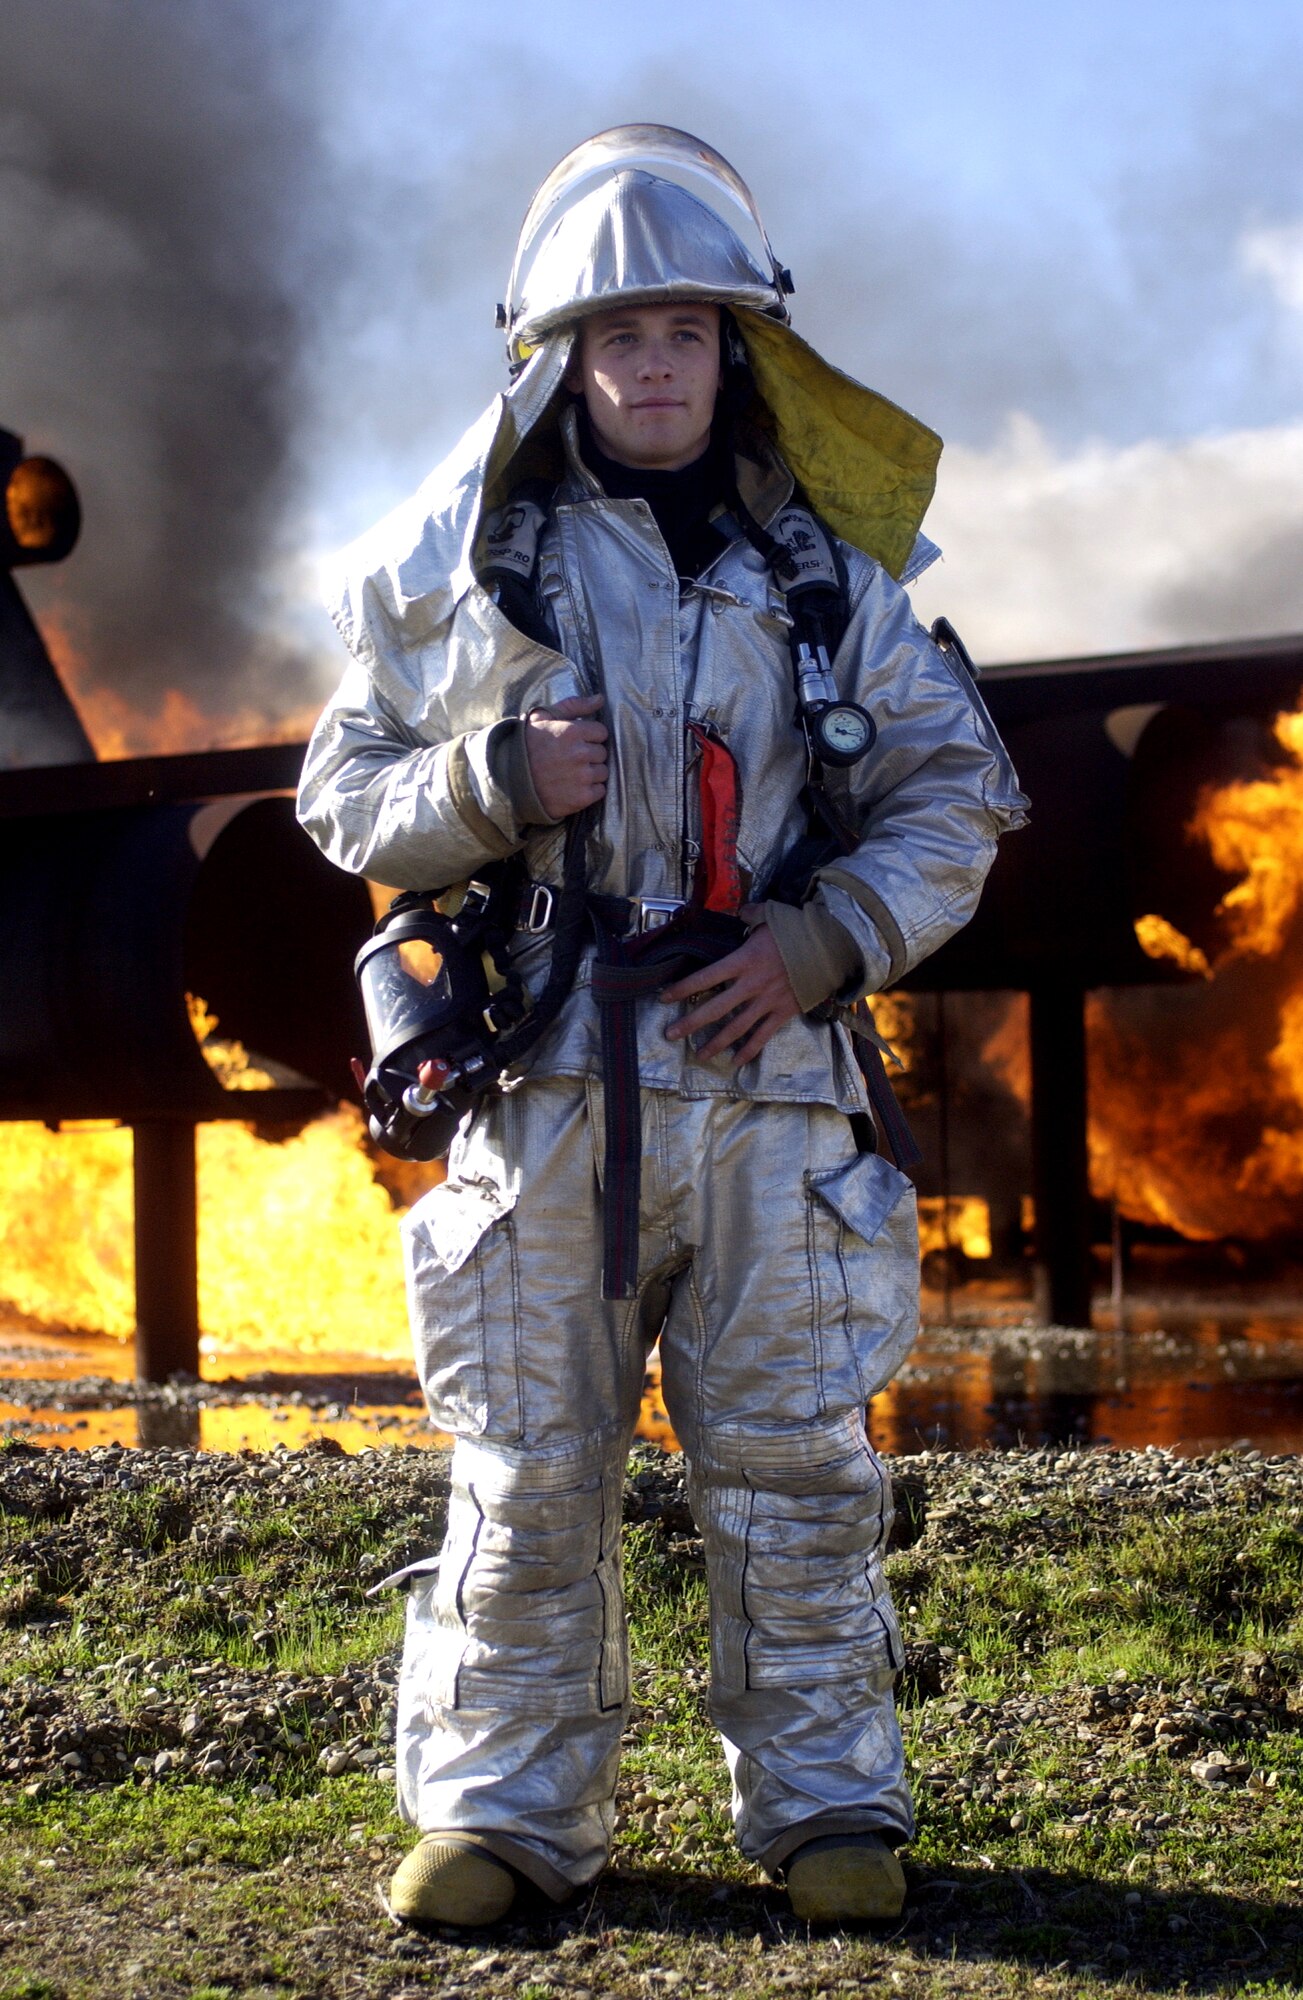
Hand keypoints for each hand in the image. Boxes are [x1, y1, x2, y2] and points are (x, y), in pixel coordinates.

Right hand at [524, 694, 607, 818]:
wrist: (509, 782)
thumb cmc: (526, 747)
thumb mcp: (542, 718)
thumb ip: (573, 705)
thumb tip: (600, 698)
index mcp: (571, 731)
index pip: (601, 732)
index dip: (590, 736)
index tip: (577, 742)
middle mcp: (579, 753)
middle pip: (602, 752)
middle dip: (590, 755)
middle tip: (571, 759)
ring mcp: (581, 777)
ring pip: (603, 772)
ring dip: (591, 773)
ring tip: (572, 773)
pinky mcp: (581, 797)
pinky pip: (600, 790)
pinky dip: (590, 790)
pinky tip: (573, 787)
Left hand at [660, 904, 800, 1066]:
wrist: (832, 946)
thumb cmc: (798, 929)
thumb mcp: (771, 915)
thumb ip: (751, 915)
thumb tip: (740, 911)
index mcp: (744, 960)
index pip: (706, 977)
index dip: (683, 988)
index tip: (664, 998)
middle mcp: (752, 984)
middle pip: (715, 1008)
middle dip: (691, 1023)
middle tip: (670, 1035)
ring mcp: (768, 1001)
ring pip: (737, 1027)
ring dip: (716, 1043)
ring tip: (699, 1055)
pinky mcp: (784, 1012)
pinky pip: (764, 1035)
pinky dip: (750, 1050)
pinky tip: (736, 1062)